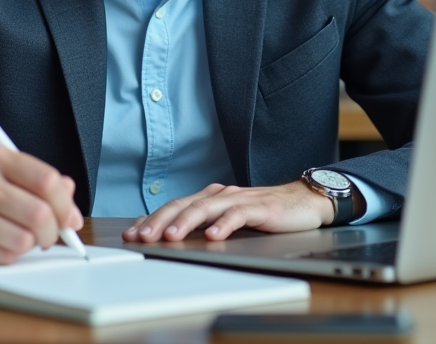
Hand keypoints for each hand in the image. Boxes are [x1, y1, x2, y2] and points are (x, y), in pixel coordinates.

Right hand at [0, 141, 82, 263]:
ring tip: (16, 237)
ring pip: (23, 240)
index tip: (69, 218)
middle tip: (48, 236)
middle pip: (39, 213)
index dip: (66, 204)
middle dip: (52, 232)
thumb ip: (35, 180)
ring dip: (28, 245)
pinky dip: (7, 255)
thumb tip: (71, 201)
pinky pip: (2, 257)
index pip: (46, 180)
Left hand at [120, 180, 334, 242]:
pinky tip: (214, 236)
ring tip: (171, 236)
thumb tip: (174, 239)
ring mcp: (239, 199)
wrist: (303, 201)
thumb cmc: (265, 213)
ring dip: (186, 222)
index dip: (152, 219)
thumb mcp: (229, 219)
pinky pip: (238, 215)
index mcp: (210, 197)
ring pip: (206, 208)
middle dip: (160, 220)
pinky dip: (224, 225)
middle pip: (184, 205)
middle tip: (142, 236)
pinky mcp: (259, 207)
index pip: (175, 206)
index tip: (132, 234)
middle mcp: (221, 195)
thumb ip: (205, 225)